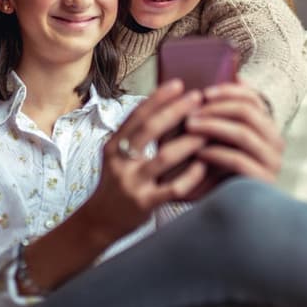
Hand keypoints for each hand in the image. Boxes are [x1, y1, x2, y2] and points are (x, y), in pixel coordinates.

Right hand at [77, 80, 207, 242]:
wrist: (99, 222)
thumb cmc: (116, 183)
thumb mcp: (117, 156)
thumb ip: (135, 136)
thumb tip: (165, 107)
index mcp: (114, 146)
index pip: (136, 115)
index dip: (157, 98)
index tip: (178, 84)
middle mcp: (120, 162)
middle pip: (149, 129)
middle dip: (175, 110)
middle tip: (197, 98)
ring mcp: (132, 183)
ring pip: (164, 157)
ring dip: (189, 142)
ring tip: (207, 131)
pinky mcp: (145, 204)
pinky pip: (173, 188)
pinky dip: (191, 175)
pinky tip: (204, 165)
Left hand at [186, 81, 284, 182]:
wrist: (229, 210)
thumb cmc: (220, 170)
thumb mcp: (221, 139)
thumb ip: (222, 114)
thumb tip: (230, 77)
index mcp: (267, 127)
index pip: (253, 99)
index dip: (228, 91)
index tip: (203, 92)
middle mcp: (275, 142)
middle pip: (248, 112)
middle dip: (216, 108)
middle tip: (191, 110)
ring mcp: (271, 162)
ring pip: (243, 133)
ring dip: (212, 126)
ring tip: (189, 126)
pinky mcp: (262, 181)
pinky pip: (238, 160)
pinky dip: (216, 152)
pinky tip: (199, 151)